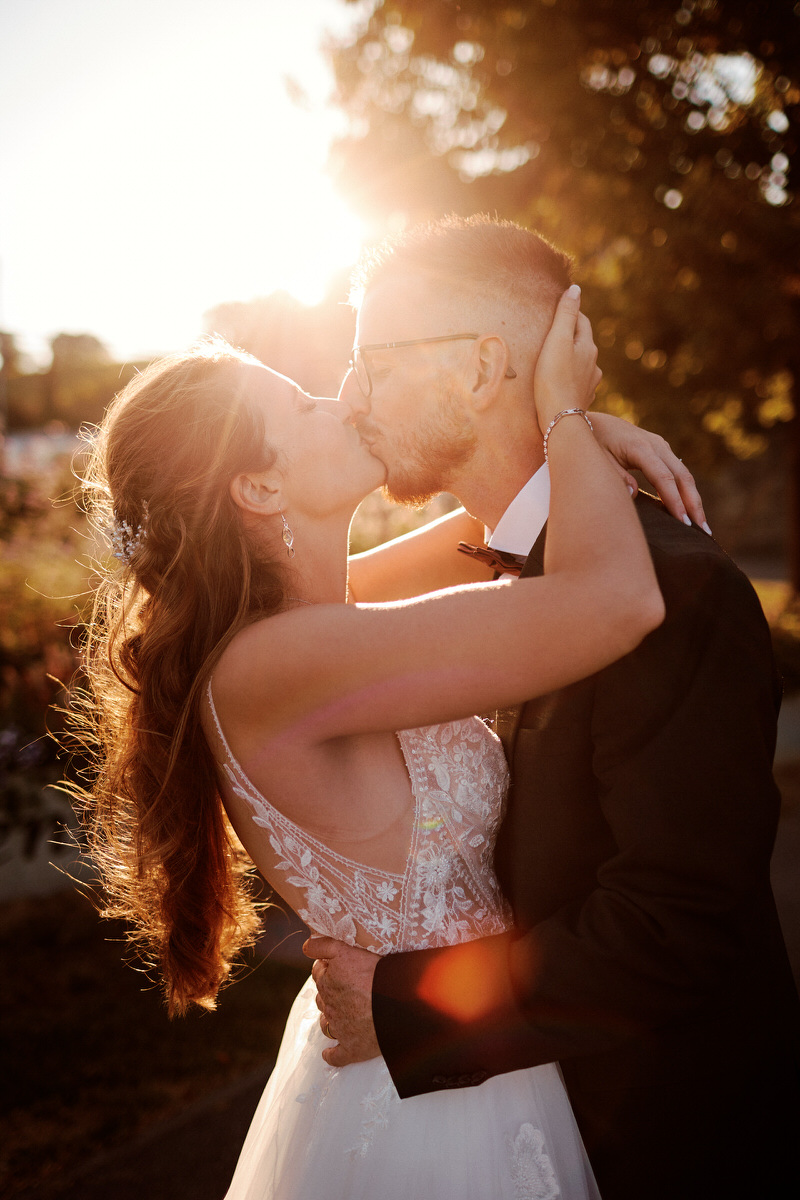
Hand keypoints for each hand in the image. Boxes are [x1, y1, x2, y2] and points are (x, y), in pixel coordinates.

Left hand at [304, 936, 380, 1066]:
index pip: (318, 972)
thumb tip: (306, 945)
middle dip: (329, 991)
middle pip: (322, 997)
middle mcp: (330, 1006)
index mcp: (327, 983)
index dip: (326, 967)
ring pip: (326, 1024)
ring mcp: (340, 1029)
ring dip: (330, 1019)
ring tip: (341, 1013)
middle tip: (345, 987)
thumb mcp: (347, 950)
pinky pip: (336, 1056)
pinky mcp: (352, 1048)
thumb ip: (324, 945)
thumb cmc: (376, 973)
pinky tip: (329, 1054)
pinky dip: (331, 1055)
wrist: (397, 1003)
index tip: (336, 965)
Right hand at [533, 285, 600, 430]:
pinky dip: (568, 377)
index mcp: (588, 347)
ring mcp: (589, 384)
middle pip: (582, 342)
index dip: (569, 313)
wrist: (559, 419)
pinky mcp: (581, 400)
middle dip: (569, 336)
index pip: (581, 321)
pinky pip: (576, 382)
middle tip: (552, 333)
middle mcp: (593, 364)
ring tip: (553, 360)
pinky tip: (559, 382)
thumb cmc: (553, 378)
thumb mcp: (557, 340)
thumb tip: (576, 288)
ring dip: (569, 359)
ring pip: (580, 364)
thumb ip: (566, 314)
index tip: (557, 309)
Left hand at [590, 412, 710, 531]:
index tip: (683, 522)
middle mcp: (656, 445)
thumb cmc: (594, 443)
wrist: (596, 421)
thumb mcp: (599, 461)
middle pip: (682, 476)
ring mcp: (661, 446)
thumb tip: (634, 495)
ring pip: (684, 475)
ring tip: (702, 525)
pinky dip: (686, 491)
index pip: (663, 478)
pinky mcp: (662, 450)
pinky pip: (678, 472)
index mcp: (639, 448)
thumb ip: (617, 478)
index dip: (674, 501)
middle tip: (703, 530)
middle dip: (694, 504)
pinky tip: (689, 509)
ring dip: (694, 499)